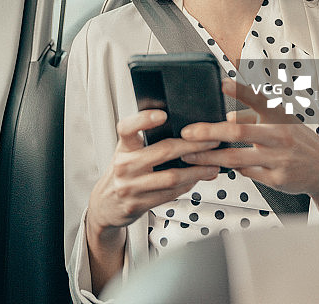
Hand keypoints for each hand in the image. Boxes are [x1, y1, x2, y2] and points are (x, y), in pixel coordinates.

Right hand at [86, 109, 220, 291]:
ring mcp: (130, 186)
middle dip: (193, 145)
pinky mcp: (138, 205)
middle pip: (163, 151)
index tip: (162, 114)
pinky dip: (187, 185)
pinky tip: (197, 179)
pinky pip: (169, 194)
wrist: (106, 204)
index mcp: (123, 146)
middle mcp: (125, 165)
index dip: (144, 119)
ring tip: (212, 165)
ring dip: (196, 171)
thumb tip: (183, 125)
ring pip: (171, 177)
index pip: (127, 128)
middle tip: (211, 140)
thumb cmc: (125, 170)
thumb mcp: (129, 150)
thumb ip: (147, 138)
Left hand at [180, 79, 318, 212]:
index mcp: (279, 116)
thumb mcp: (278, 120)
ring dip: (209, 157)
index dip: (240, 91)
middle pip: (239, 133)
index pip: (258, 99)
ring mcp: (279, 158)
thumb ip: (251, 116)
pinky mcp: (277, 179)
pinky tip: (215, 167)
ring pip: (237, 158)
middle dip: (209, 132)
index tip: (222, 83)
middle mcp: (280, 135)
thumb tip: (225, 117)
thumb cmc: (296, 139)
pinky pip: (246, 173)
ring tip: (189, 154)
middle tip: (188, 132)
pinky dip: (230, 169)